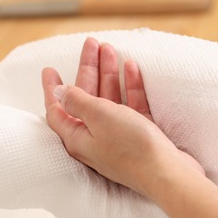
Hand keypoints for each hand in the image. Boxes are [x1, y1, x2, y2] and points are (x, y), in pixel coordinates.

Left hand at [41, 37, 201, 196]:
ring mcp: (118, 137)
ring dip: (109, 73)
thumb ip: (77, 101)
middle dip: (88, 70)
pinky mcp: (140, 135)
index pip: (57, 110)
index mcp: (78, 137)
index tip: (48, 69)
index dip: (51, 89)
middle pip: (86, 98)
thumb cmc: (130, 146)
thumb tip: (58, 92)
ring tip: (110, 48)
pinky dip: (130, 87)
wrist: (168, 173)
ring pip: (109, 99)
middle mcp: (95, 138)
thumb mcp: (98, 116)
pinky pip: (131, 106)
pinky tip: (132, 67)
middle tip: (91, 44)